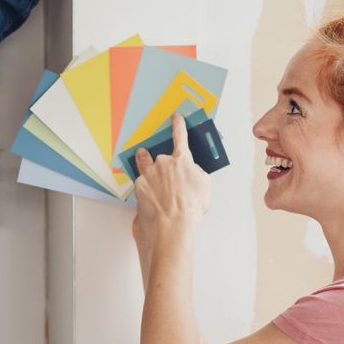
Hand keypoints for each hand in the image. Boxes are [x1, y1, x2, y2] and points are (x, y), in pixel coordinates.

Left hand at [131, 115, 209, 258]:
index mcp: (182, 161)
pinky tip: (150, 198)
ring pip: (144, 163)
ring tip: (146, 167)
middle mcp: (163, 163)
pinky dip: (143, 188)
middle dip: (161, 163)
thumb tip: (191, 172)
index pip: (180, 136)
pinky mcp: (138, 186)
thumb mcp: (204, 186)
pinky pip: (140, 183)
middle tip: (165, 175)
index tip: (176, 118)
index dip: (178, 125)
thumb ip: (196, 173)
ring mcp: (149, 174)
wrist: (172, 226)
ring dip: (144, 162)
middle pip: (160, 156)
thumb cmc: (190, 209)